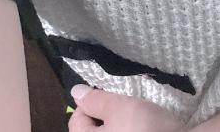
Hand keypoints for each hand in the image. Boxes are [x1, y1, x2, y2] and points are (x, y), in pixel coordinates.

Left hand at [67, 84, 189, 131]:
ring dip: (118, 122)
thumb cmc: (143, 128)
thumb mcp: (119, 107)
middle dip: (105, 113)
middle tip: (122, 102)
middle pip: (92, 129)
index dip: (90, 101)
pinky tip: (142, 126)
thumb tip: (76, 91)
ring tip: (133, 113)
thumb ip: (96, 99)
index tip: (109, 92)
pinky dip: (129, 130)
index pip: (77, 119)